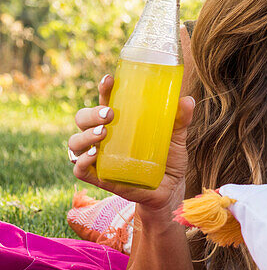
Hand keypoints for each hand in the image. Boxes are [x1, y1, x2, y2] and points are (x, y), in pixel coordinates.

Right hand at [67, 73, 195, 215]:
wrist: (170, 190)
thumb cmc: (169, 159)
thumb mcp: (177, 137)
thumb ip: (180, 119)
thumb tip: (187, 100)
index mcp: (120, 122)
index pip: (105, 101)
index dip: (104, 89)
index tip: (109, 80)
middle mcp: (104, 137)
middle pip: (82, 119)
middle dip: (90, 113)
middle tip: (110, 114)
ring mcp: (99, 158)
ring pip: (75, 143)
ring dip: (84, 136)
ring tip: (103, 133)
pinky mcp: (100, 178)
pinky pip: (79, 170)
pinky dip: (81, 162)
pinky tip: (94, 155)